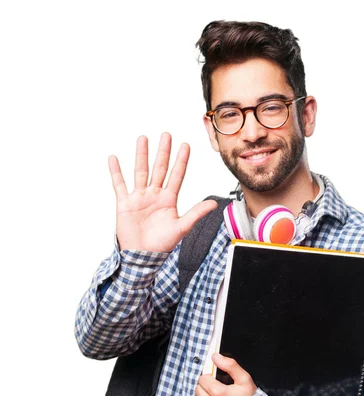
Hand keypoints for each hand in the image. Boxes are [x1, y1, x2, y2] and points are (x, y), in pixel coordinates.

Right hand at [109, 132, 216, 251]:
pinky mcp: (125, 203)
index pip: (176, 175)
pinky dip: (116, 172)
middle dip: (163, 152)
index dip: (181, 161)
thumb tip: (214, 204)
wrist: (142, 256)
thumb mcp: (182, 227)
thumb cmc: (162, 245)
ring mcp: (139, 197)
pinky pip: (119, 184)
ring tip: (143, 138)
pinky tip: (113, 158)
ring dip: (142, 155)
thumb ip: (196, 213)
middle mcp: (154, 195)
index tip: (185, 145)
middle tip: (166, 134)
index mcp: (168, 199)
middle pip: (159, 168)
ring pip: (140, 171)